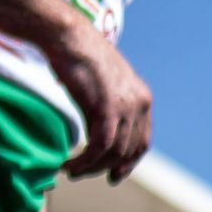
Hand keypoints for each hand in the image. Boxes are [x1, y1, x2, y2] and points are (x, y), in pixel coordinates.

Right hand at [52, 27, 151, 179]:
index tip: (113, 175)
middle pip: (129, 151)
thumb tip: (100, 127)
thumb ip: (109, 106)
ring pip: (113, 153)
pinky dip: (84, 161)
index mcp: (142, 98)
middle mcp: (140, 104)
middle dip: (106, 168)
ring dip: (91, 167)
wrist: (69, 37)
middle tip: (82, 174)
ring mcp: (126, 107)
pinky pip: (99, 148)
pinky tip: (68, 164)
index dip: (129, 162)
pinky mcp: (106, 109)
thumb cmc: (78, 57)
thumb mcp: (103, 84)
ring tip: (71, 171)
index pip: (143, 141)